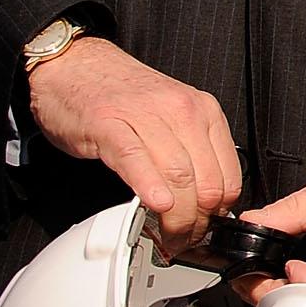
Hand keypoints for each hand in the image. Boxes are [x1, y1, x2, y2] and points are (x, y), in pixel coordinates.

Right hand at [26, 36, 241, 253]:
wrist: (77, 65)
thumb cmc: (122, 96)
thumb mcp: (172, 118)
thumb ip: (192, 150)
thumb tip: (207, 197)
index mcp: (203, 110)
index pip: (228, 172)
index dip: (220, 210)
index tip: (208, 229)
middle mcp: (181, 110)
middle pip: (205, 180)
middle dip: (197, 220)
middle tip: (185, 240)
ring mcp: (145, 116)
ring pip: (177, 175)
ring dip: (175, 216)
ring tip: (169, 237)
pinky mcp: (108, 124)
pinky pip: (136, 158)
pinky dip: (148, 186)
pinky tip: (154, 205)